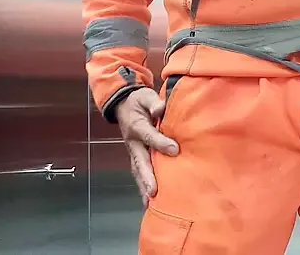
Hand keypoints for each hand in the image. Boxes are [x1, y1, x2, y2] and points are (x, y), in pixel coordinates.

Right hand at [115, 88, 179, 206]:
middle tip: (153, 191)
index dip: (161, 143)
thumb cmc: (138, 101)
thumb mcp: (145, 96)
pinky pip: (139, 172)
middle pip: (139, 161)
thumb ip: (153, 102)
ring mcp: (134, 151)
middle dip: (146, 177)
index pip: (149, 136)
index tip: (175, 149)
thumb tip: (161, 109)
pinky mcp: (137, 155)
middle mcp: (133, 142)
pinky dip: (143, 185)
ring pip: (138, 170)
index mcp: (137, 126)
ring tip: (149, 203)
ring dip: (143, 186)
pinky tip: (149, 200)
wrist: (124, 104)